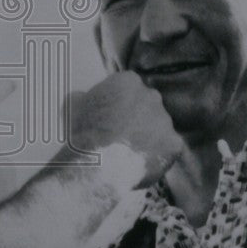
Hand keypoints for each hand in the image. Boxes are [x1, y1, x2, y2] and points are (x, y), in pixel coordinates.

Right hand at [65, 71, 182, 188]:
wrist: (98, 166)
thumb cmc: (82, 133)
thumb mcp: (72, 106)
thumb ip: (83, 97)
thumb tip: (82, 97)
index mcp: (128, 81)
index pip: (125, 87)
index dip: (116, 103)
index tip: (108, 117)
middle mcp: (151, 96)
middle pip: (145, 105)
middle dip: (136, 117)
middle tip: (120, 136)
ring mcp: (165, 120)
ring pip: (157, 127)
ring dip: (147, 137)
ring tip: (128, 154)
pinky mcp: (174, 144)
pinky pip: (166, 149)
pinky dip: (156, 155)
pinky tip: (140, 163)